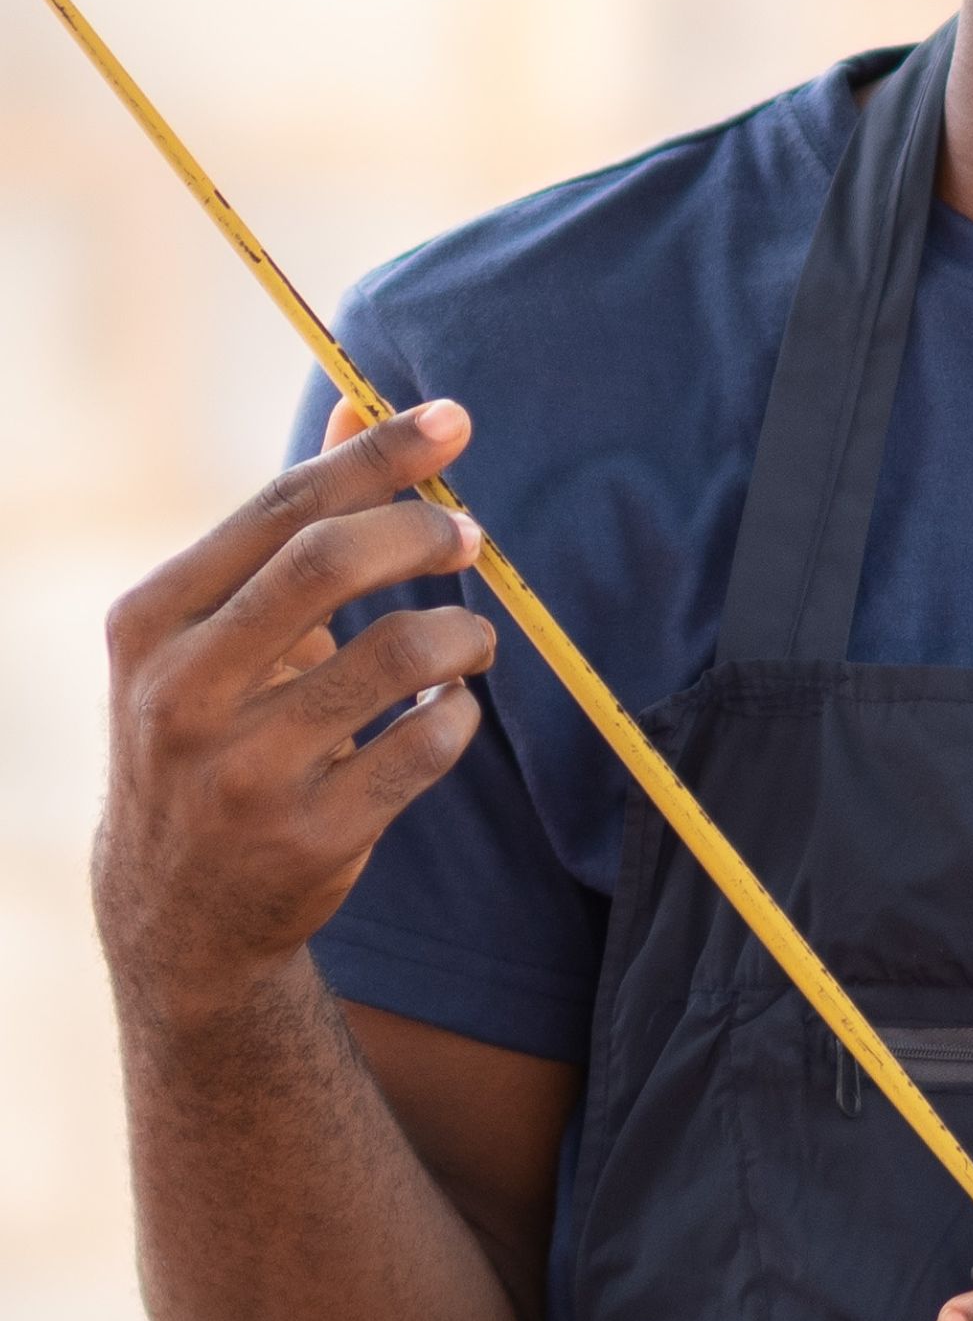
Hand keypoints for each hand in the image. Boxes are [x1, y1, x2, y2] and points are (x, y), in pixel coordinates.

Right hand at [96, 399, 496, 1028]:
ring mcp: (241, 772)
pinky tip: (448, 714)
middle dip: (423, 532)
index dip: (378, 456)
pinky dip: (460, 717)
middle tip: (473, 537)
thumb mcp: (215, 632)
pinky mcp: (306, 839)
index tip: (454, 420)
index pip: (281, 508)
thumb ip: (285, 525)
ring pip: (398, 654)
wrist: (176, 913)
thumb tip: (357, 407)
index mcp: (152, 621)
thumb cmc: (213, 732)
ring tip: (470, 641)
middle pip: (330, 561)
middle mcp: (181, 692)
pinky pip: (427, 746)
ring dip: (462, 633)